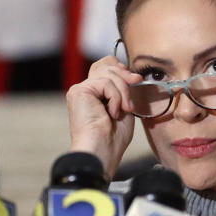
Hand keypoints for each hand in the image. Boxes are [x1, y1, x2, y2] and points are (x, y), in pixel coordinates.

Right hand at [66, 55, 142, 178]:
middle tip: (134, 90)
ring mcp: (81, 89)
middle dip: (126, 76)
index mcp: (95, 93)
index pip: (105, 65)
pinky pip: (105, 83)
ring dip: (123, 92)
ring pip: (108, 74)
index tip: (135, 79)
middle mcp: (85, 89)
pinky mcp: (79, 91)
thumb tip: (133, 74)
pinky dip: (115, 97)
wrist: (102, 150)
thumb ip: (124, 90)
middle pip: (107, 65)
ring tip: (124, 110)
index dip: (121, 67)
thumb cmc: (113, 137)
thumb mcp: (124, 107)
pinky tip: (113, 112)